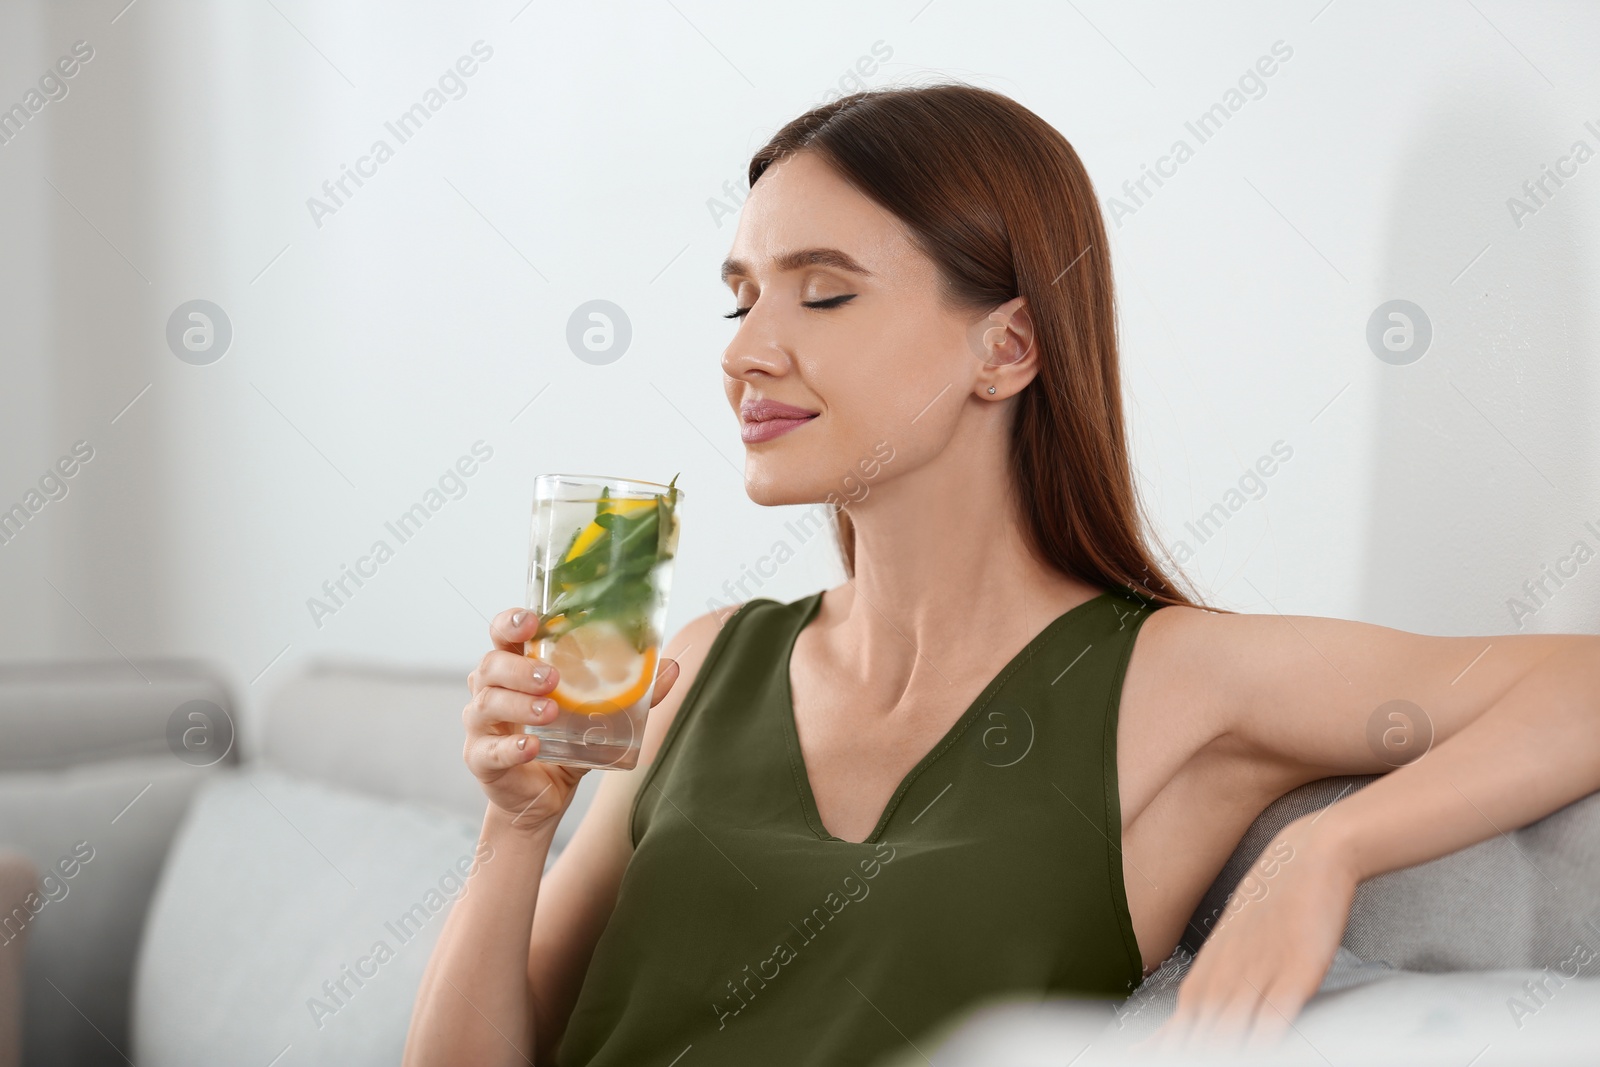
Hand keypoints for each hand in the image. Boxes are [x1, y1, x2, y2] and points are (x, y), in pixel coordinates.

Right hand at [463, 607, 681, 834]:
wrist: (542, 800)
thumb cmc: (565, 744)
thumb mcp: (600, 716)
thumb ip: (632, 693)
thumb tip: (672, 668)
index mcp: (515, 669)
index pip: (504, 635)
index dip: (511, 623)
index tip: (532, 621)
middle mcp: (491, 690)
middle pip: (490, 666)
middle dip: (520, 669)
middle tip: (553, 678)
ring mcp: (481, 726)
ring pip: (486, 704)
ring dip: (519, 705)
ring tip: (551, 712)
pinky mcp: (480, 759)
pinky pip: (488, 750)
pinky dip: (511, 749)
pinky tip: (531, 748)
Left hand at [1141, 816, 1357, 1055]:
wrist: (1307, 857)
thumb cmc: (1272, 901)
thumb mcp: (1233, 942)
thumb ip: (1218, 980)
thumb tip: (1199, 1009)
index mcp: (1206, 973)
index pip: (1176, 1026)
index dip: (1160, 1049)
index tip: (1135, 1059)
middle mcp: (1225, 979)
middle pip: (1196, 1037)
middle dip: (1182, 1055)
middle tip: (1153, 1065)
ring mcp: (1258, 978)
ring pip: (1227, 1034)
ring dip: (1216, 1052)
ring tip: (1204, 1065)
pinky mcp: (1295, 976)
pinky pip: (1273, 1021)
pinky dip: (1261, 1045)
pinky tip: (1256, 1055)